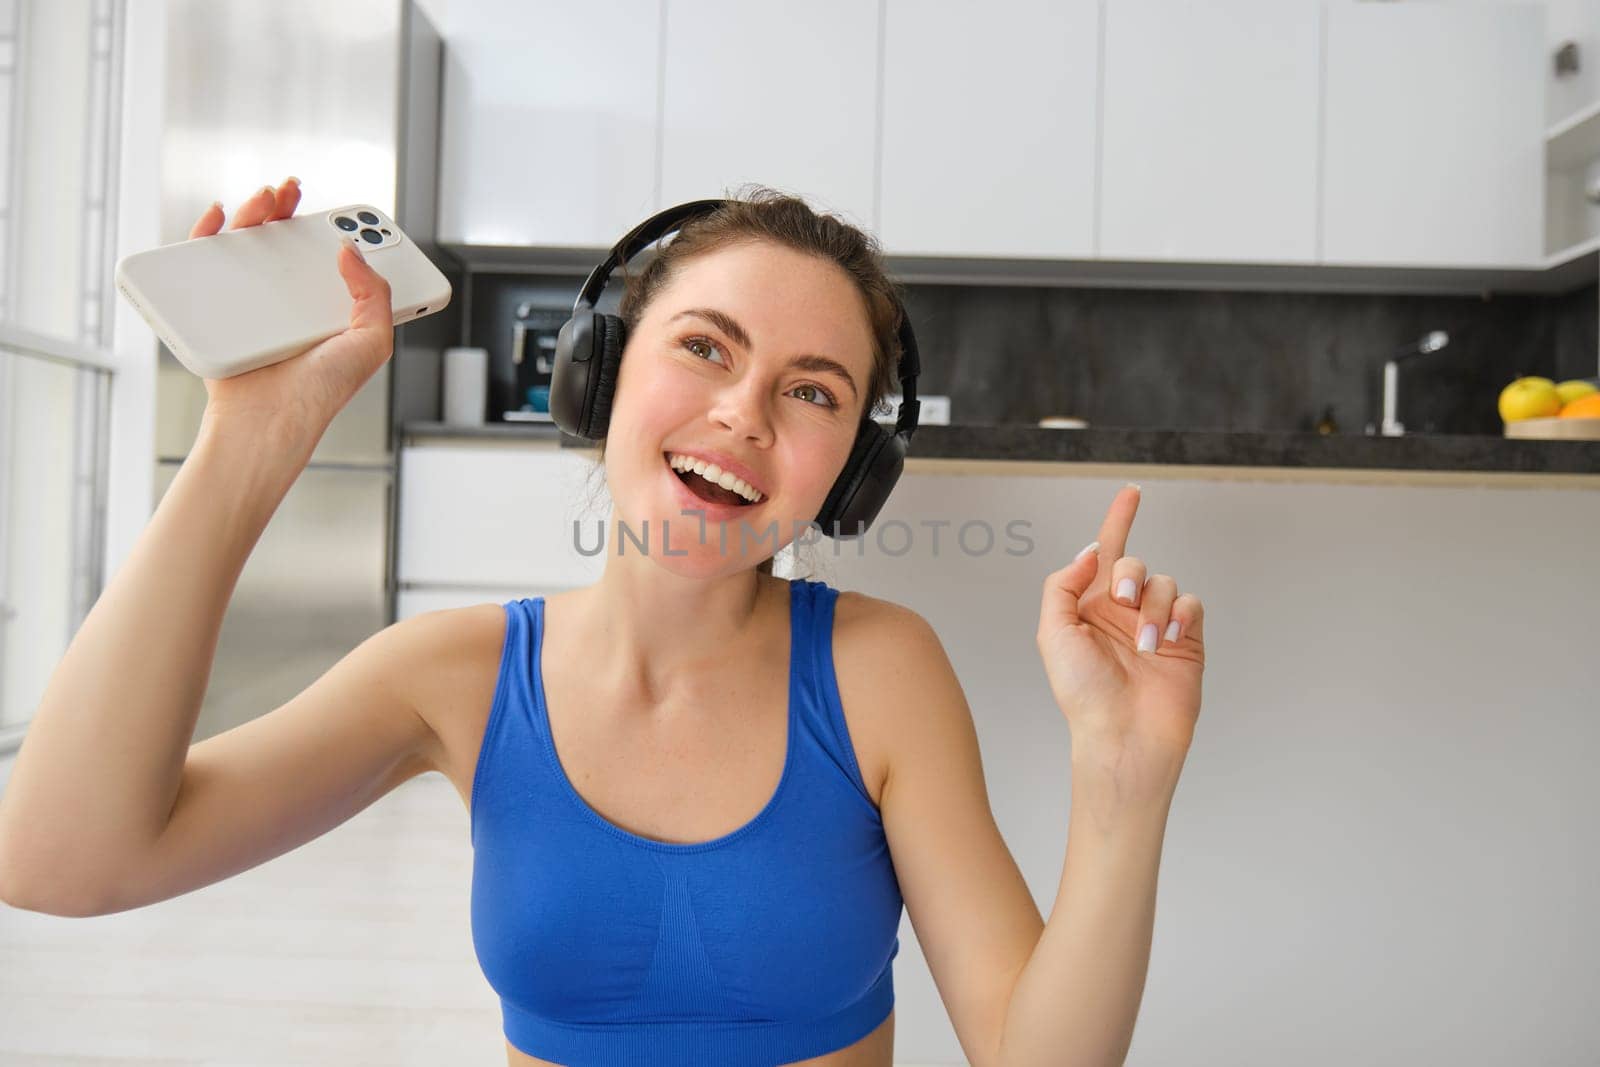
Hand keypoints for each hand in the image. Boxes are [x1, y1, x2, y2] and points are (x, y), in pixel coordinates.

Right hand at [188, 177, 394, 445]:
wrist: (269, 422)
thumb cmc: (320, 392)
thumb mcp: (371, 342)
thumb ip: (375, 295)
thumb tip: (351, 250)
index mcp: (331, 310)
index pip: (337, 262)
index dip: (344, 233)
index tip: (349, 214)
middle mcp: (293, 304)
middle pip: (291, 245)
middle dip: (293, 211)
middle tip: (296, 190)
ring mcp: (254, 305)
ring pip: (252, 246)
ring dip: (256, 212)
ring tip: (267, 197)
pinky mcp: (218, 310)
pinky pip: (207, 264)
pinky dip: (209, 233)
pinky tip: (219, 215)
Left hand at [1036, 484, 1205, 794]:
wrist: (1122, 734)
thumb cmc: (1082, 692)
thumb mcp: (1054, 632)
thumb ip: (1064, 583)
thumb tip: (1092, 551)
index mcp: (1090, 607)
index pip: (1106, 553)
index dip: (1118, 520)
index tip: (1131, 492)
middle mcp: (1124, 613)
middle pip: (1135, 564)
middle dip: (1131, 574)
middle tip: (1123, 600)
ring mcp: (1156, 625)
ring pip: (1165, 583)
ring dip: (1155, 608)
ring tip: (1146, 644)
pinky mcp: (1187, 641)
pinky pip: (1191, 605)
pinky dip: (1181, 617)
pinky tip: (1169, 642)